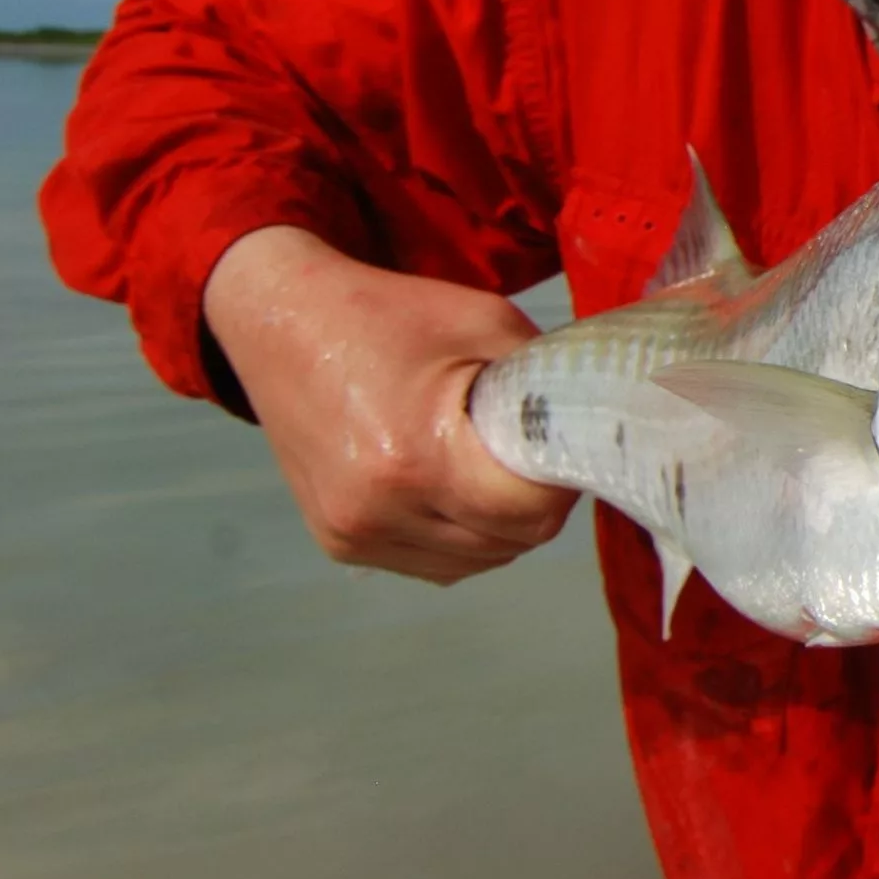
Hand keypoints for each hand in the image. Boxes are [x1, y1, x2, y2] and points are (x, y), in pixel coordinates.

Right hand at [203, 225, 576, 583]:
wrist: (283, 323)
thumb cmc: (388, 314)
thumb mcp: (486, 322)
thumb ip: (546, 384)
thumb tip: (595, 429)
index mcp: (416, 456)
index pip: (530, 511)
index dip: (563, 478)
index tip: (563, 441)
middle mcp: (378, 511)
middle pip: (510, 542)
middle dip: (537, 501)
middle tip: (532, 449)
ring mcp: (353, 534)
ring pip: (477, 562)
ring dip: (501, 525)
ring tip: (491, 466)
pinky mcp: (339, 543)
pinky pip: (435, 564)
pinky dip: (462, 536)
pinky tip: (456, 488)